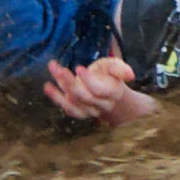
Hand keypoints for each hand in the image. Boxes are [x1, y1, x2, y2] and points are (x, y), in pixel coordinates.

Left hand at [44, 56, 158, 127]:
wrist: (109, 93)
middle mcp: (101, 105)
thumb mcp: (115, 67)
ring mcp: (89, 111)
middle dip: (69, 82)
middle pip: (84, 97)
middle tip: (57, 68)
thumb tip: (131, 75)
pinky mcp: (79, 112)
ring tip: (53, 72)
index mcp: (113, 93)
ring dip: (60, 88)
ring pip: (74, 103)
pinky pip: (67, 108)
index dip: (88, 80)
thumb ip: (120, 68)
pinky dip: (56, 98)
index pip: (99, 91)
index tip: (78, 67)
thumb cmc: (110, 76)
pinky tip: (47, 86)